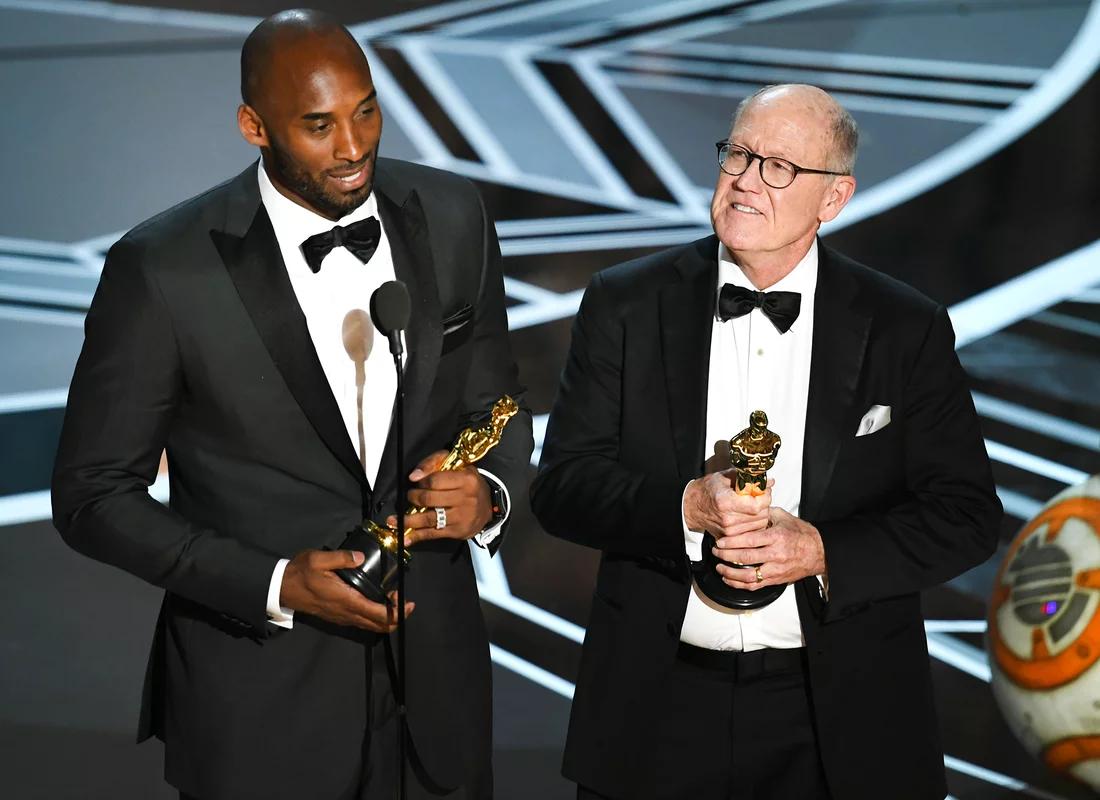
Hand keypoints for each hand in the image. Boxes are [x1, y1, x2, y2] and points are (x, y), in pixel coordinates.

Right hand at [280, 549, 413, 631]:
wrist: (281, 588)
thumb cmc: (300, 573)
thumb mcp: (318, 560)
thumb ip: (341, 558)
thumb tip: (360, 557)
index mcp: (346, 600)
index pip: (378, 614)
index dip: (397, 613)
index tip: (408, 603)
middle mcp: (347, 613)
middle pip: (378, 626)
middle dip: (397, 618)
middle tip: (405, 603)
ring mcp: (342, 617)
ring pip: (370, 626)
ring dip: (386, 618)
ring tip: (394, 601)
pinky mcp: (338, 617)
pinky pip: (361, 622)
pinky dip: (375, 617)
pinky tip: (377, 603)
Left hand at [389, 450, 491, 545]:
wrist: (489, 507)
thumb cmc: (468, 483)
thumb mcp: (458, 465)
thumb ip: (434, 463)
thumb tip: (413, 476)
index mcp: (466, 480)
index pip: (435, 480)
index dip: (421, 481)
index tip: (416, 482)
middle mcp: (465, 499)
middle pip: (430, 499)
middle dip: (413, 498)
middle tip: (410, 497)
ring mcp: (461, 517)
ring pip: (429, 518)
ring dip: (408, 520)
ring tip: (394, 520)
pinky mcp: (457, 531)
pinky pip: (433, 534)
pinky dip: (417, 537)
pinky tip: (405, 538)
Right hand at [683, 472, 771, 540]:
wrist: (692, 506)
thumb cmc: (706, 490)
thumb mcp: (725, 477)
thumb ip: (748, 479)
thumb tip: (769, 482)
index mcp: (726, 502)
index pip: (757, 505)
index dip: (765, 497)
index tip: (764, 490)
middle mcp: (728, 519)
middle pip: (761, 515)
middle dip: (765, 504)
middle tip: (759, 496)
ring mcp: (729, 531)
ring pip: (759, 524)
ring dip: (761, 514)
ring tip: (753, 505)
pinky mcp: (730, 537)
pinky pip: (752, 532)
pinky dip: (755, 523)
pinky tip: (749, 515)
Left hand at [713, 507, 825, 590]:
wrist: (818, 552)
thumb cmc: (801, 534)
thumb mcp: (783, 517)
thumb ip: (764, 513)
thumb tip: (747, 508)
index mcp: (776, 537)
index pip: (749, 540)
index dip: (731, 542)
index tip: (719, 542)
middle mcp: (776, 554)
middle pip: (745, 558)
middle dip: (726, 555)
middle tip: (715, 552)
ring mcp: (776, 569)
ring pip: (748, 576)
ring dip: (730, 572)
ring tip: (719, 567)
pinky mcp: (776, 580)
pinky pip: (755, 585)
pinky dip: (739, 584)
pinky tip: (729, 579)